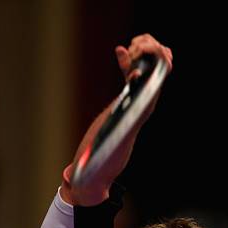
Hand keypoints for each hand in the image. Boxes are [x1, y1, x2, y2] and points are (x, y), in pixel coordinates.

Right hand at [62, 33, 172, 205]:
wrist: (94, 175)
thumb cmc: (91, 173)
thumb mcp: (85, 171)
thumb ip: (81, 171)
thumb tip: (69, 177)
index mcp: (131, 125)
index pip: (150, 96)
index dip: (149, 75)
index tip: (135, 69)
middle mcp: (138, 113)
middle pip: (158, 76)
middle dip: (151, 55)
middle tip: (133, 51)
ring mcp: (134, 106)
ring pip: (150, 73)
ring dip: (143, 54)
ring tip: (129, 49)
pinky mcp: (125, 104)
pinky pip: (133, 78)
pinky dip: (129, 63)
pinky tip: (120, 52)